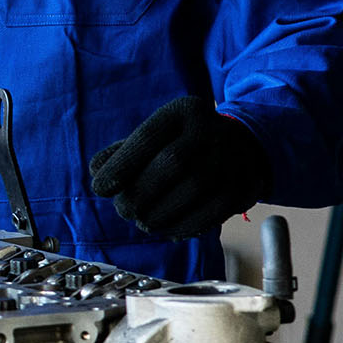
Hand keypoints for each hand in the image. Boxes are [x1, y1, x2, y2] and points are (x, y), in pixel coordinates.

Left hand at [88, 97, 268, 238]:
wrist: (244, 147)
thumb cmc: (184, 144)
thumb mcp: (158, 135)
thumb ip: (124, 151)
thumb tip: (97, 170)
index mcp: (184, 111)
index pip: (148, 137)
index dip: (121, 165)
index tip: (99, 188)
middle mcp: (211, 131)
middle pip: (172, 164)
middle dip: (140, 193)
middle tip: (123, 210)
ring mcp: (232, 159)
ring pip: (193, 189)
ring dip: (160, 214)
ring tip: (143, 221)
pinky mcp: (244, 188)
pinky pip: (212, 212)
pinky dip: (183, 226)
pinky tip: (167, 230)